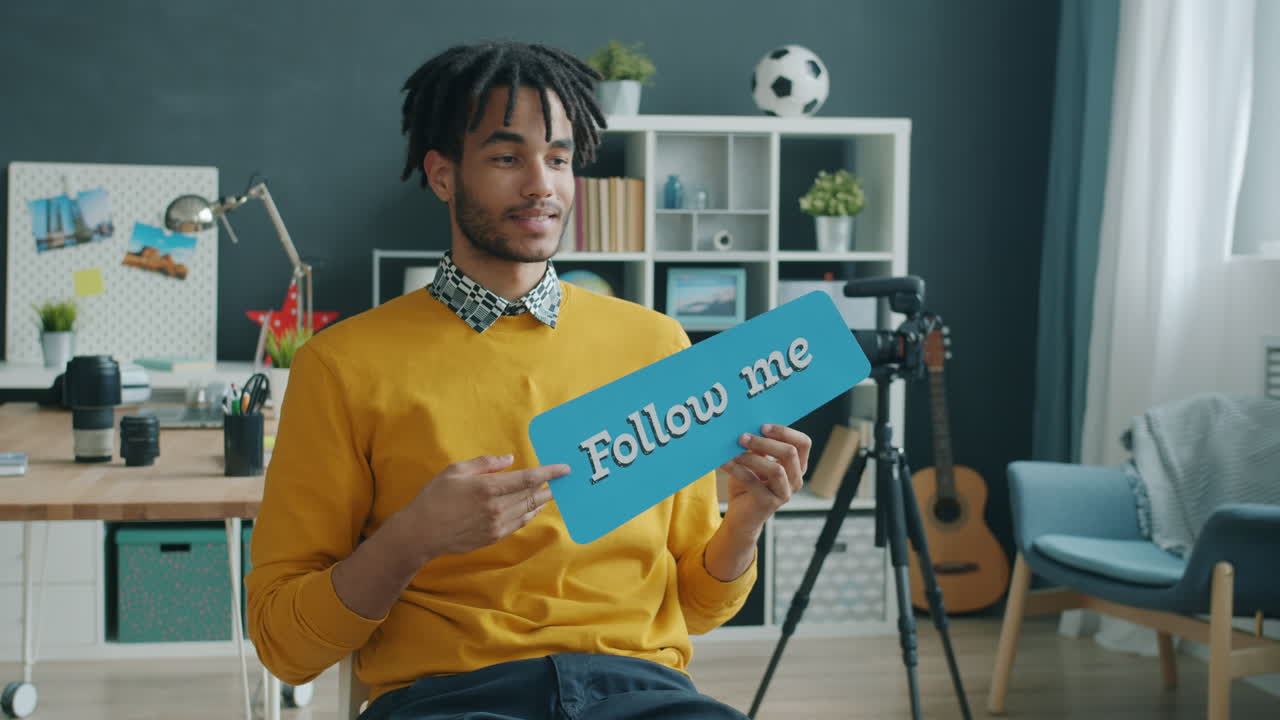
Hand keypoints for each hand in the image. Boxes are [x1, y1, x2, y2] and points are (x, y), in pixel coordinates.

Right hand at [400, 454, 567, 560]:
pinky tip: (533, 509)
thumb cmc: (435, 497)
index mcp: (489, 488)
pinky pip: (519, 524)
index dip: (550, 473)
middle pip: (532, 495)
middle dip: (549, 487)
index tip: (565, 469)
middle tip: (562, 480)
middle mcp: (497, 508)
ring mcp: (496, 525)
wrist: (421, 532)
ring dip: (542, 501)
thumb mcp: (456, 470)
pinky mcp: (493, 537)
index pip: (528, 479)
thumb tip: (509, 460)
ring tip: (551, 493)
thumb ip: (485, 464)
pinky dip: (529, 514)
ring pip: (528, 510)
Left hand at [720, 424, 811, 528]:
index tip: (763, 426)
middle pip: (790, 453)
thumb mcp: (755, 461)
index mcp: (796, 467)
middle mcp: (795, 480)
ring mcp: (784, 493)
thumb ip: (758, 447)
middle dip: (765, 442)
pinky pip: (754, 482)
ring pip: (776, 469)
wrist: (741, 516)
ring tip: (734, 452)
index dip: (785, 432)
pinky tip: (725, 463)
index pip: (803, 443)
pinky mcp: (769, 503)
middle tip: (743, 437)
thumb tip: (750, 427)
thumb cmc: (748, 485)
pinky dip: (737, 470)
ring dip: (752, 457)